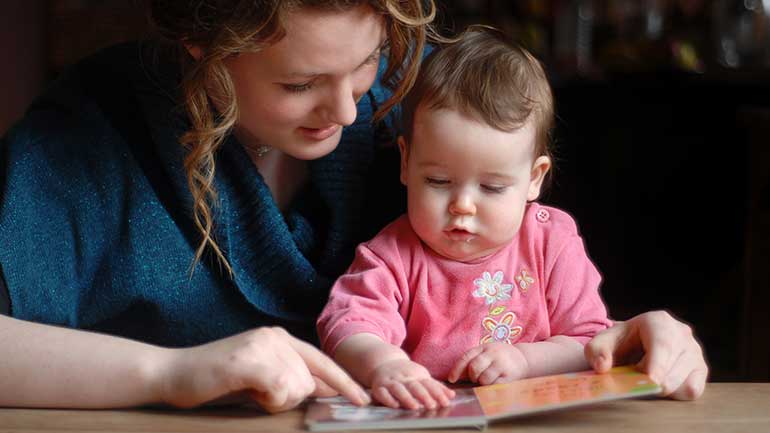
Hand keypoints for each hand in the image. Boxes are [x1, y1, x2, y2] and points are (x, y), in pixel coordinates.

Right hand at [159, 327, 369, 411]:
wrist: (171, 373)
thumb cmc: (214, 380)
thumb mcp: (258, 376)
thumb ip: (289, 378)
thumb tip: (325, 390)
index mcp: (279, 338)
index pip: (321, 361)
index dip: (344, 382)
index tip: (364, 399)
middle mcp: (275, 336)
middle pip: (310, 380)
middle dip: (289, 398)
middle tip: (257, 393)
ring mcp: (263, 345)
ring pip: (297, 387)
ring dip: (274, 400)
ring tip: (247, 389)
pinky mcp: (251, 360)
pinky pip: (281, 389)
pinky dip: (267, 399)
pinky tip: (246, 389)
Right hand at [369, 359, 454, 409]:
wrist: (383, 362)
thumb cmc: (406, 373)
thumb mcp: (421, 376)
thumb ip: (436, 387)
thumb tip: (452, 396)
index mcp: (416, 374)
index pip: (428, 383)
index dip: (437, 392)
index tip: (445, 402)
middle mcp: (403, 377)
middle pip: (414, 385)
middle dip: (423, 395)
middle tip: (432, 405)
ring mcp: (390, 381)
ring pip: (398, 388)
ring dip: (406, 397)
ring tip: (415, 406)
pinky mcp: (378, 386)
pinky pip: (382, 392)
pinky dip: (388, 399)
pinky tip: (394, 405)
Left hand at [448, 342, 528, 384]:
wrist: (523, 358)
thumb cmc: (499, 357)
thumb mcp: (486, 353)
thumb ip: (472, 361)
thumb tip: (455, 376)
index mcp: (484, 348)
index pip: (466, 357)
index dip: (457, 369)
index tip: (452, 379)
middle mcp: (493, 354)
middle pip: (474, 368)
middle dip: (472, 376)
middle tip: (477, 378)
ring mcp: (502, 364)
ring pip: (484, 379)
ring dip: (483, 383)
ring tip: (488, 379)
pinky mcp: (510, 376)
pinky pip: (495, 385)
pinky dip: (492, 387)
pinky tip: (496, 382)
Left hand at [584, 310, 707, 399]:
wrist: (634, 343)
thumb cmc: (619, 343)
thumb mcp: (601, 342)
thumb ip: (596, 352)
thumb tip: (602, 367)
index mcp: (659, 321)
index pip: (662, 344)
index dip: (658, 364)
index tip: (651, 380)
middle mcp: (682, 334)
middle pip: (673, 367)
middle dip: (653, 382)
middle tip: (635, 385)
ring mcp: (694, 352)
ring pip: (684, 381)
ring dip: (661, 389)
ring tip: (645, 379)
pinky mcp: (700, 370)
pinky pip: (692, 390)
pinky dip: (674, 394)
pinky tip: (659, 385)